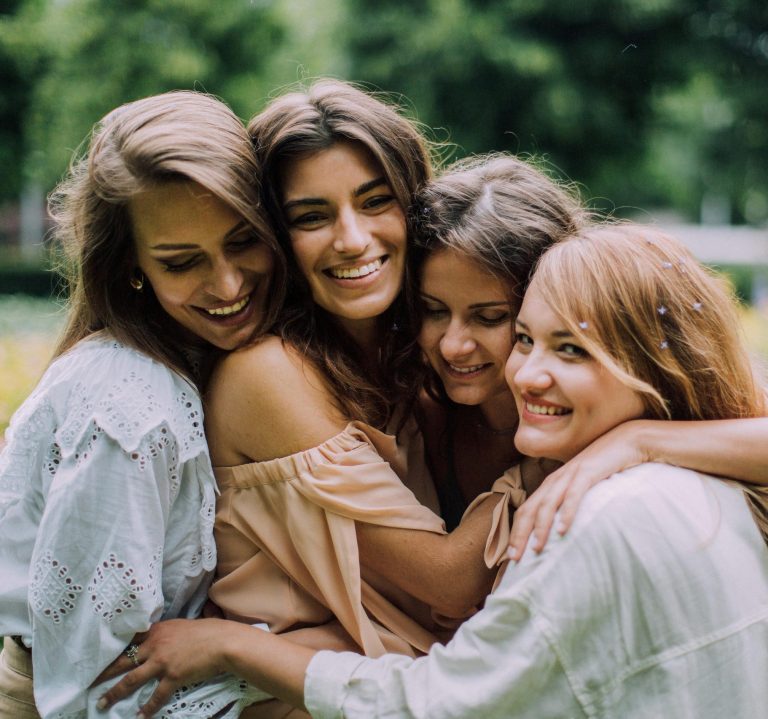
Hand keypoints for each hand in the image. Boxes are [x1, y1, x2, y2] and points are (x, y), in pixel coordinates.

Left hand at [95, 618, 234, 717]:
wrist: (222, 642)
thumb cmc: (207, 631)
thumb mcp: (182, 627)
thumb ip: (167, 634)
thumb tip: (160, 641)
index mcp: (157, 630)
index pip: (130, 641)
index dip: (114, 650)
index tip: (100, 657)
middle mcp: (155, 645)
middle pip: (123, 661)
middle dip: (104, 673)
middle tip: (90, 682)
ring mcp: (162, 661)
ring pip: (131, 680)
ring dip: (114, 693)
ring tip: (102, 703)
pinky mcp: (172, 676)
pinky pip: (156, 696)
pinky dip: (147, 708)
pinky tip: (140, 716)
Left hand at [507, 420, 648, 560]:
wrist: (626, 441)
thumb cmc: (605, 468)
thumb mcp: (582, 487)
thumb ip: (570, 502)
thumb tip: (564, 530)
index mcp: (552, 484)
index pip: (527, 510)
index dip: (517, 532)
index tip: (511, 555)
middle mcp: (556, 479)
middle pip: (530, 508)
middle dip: (520, 533)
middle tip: (515, 558)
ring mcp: (570, 475)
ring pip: (548, 503)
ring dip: (541, 527)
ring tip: (537, 549)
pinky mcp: (588, 472)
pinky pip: (574, 495)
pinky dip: (567, 512)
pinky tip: (563, 530)